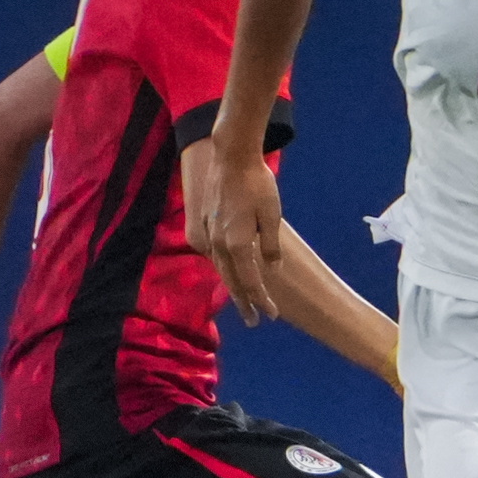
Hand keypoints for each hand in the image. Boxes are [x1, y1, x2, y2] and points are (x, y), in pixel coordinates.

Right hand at [184, 136, 287, 324]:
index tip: (271, 315)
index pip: (251, 281)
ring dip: (233, 288)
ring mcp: (210, 234)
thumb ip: (271, 245)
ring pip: (221, 270)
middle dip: (245, 302)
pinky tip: (229, 273)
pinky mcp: (205, 224)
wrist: (231, 156)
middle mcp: (219, 243)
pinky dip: (224, 270)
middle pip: (232, 281)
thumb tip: (272, 269)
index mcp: (237, 243)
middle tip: (253, 321)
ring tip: (242, 303)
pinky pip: (214, 256)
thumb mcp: (272, 215)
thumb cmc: (257, 183)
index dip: (261, 300)